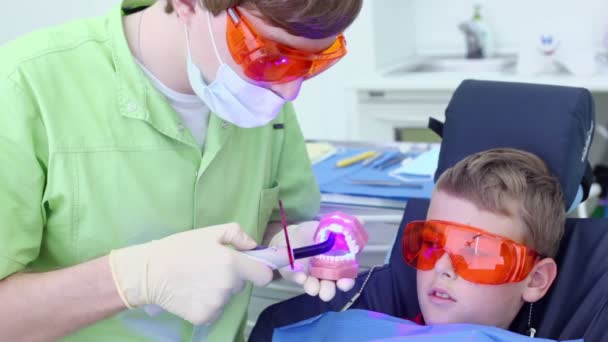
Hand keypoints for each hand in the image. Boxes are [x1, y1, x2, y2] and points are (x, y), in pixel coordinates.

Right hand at [109, 223, 272, 324]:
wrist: (149, 273)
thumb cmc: (179, 248)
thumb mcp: (209, 232)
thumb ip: (236, 235)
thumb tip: (254, 245)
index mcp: (233, 264)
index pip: (264, 276)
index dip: (259, 270)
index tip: (250, 268)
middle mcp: (228, 286)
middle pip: (241, 285)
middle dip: (232, 277)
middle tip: (210, 268)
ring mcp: (217, 304)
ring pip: (227, 298)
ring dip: (218, 291)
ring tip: (197, 280)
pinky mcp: (205, 317)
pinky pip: (215, 310)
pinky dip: (207, 304)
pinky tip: (192, 293)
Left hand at [270, 221, 355, 301]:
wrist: (291, 235)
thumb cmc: (313, 234)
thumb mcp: (328, 227)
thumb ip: (344, 226)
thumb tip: (361, 220)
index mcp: (336, 264)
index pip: (345, 276)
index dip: (346, 281)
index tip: (344, 282)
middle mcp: (324, 274)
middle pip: (330, 287)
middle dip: (329, 291)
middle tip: (327, 293)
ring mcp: (310, 276)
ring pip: (315, 287)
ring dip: (315, 289)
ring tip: (312, 288)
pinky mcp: (296, 275)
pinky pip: (298, 279)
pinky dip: (300, 279)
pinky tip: (300, 276)